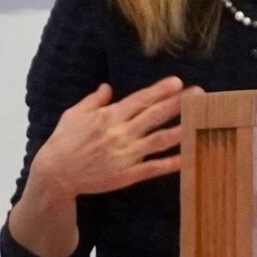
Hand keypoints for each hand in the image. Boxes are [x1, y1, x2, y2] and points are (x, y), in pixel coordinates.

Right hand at [30, 76, 199, 200]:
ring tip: (200, 120)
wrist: (56, 174)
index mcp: (108, 117)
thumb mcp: (73, 115)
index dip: (159, 91)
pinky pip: (154, 167)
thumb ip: (93, 100)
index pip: (139, 100)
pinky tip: (189, 156)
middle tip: (200, 94)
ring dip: (181, 129)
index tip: (177, 82)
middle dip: (178, 104)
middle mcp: (120, 134)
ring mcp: (126, 155)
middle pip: (154, 116)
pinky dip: (172, 162)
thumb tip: (108, 87)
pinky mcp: (128, 174)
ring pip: (160, 140)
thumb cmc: (63, 141)